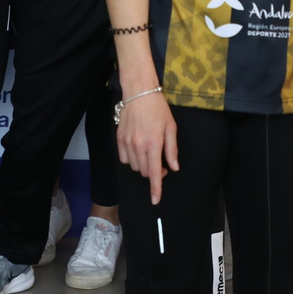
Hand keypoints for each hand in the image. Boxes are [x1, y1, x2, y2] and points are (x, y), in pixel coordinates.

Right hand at [116, 90, 177, 204]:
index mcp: (153, 144)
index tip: (155, 200)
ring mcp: (127, 143)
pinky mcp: (119, 139)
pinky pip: (124, 159)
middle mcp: (138, 146)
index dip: (155, 188)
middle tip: (161, 161)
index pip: (154, 173)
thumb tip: (173, 167)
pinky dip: (131, 159)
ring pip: (134, 166)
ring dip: (142, 165)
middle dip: (153, 172)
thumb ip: (172, 150)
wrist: (139, 93)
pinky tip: (137, 149)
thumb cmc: (158, 109)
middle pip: (144, 171)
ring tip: (149, 152)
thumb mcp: (171, 128)